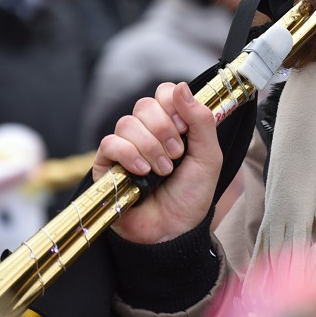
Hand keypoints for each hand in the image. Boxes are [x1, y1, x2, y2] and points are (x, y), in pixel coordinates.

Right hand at [93, 82, 222, 243]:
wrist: (175, 229)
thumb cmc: (192, 195)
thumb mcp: (209, 156)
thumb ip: (200, 120)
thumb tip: (181, 87)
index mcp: (172, 125)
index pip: (164, 93)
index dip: (173, 106)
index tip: (185, 129)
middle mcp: (146, 132)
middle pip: (144, 105)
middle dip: (164, 129)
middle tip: (176, 155)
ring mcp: (125, 147)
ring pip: (127, 123)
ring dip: (150, 147)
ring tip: (163, 171)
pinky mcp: (106, 165)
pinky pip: (110, 143)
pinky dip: (129, 155)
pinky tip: (143, 172)